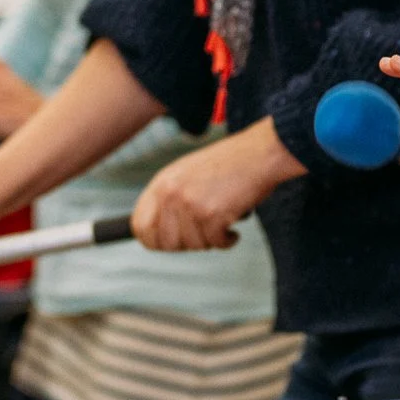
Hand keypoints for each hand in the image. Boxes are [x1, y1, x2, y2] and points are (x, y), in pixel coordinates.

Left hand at [130, 125, 298, 251]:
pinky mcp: (212, 214)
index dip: (155, 240)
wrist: (259, 153)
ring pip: (193, 245)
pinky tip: (233, 228)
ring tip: (222, 221)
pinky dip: (228, 240)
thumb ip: (170, 198)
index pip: (140, 226)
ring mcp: (191, 204)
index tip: (172, 242)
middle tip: (204, 232)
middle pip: (166, 242)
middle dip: (186, 244)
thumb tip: (157, 234)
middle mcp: (171, 193)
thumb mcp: (188, 173)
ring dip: (211, 239)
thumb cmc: (230, 164)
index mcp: (162, 182)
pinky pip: (216, 243)